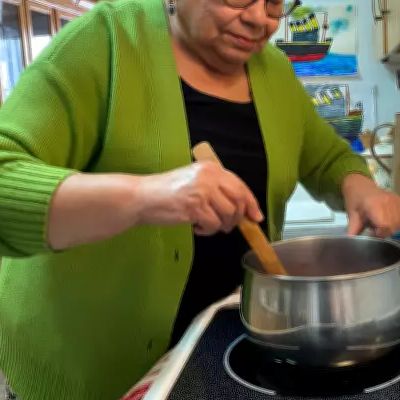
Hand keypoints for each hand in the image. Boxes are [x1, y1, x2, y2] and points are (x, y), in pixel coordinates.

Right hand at [136, 162, 262, 234]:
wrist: (143, 197)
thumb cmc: (167, 191)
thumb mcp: (195, 180)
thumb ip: (218, 189)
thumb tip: (244, 208)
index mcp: (211, 168)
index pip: (240, 186)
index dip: (251, 203)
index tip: (256, 216)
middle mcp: (209, 177)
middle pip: (239, 201)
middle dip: (238, 218)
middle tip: (228, 225)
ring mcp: (202, 191)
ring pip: (228, 215)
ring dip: (220, 225)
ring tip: (205, 223)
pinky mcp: (194, 207)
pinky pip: (213, 225)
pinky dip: (207, 230)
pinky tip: (196, 226)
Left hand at [342, 174, 399, 237]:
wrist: (360, 184)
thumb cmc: (355, 199)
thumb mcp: (351, 213)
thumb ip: (353, 228)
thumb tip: (351, 240)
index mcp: (374, 204)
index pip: (385, 225)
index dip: (379, 233)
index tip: (371, 232)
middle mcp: (387, 201)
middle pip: (393, 225)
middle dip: (385, 232)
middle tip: (375, 229)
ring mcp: (395, 200)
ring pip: (399, 222)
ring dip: (391, 227)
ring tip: (380, 224)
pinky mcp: (399, 200)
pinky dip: (396, 222)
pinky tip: (387, 220)